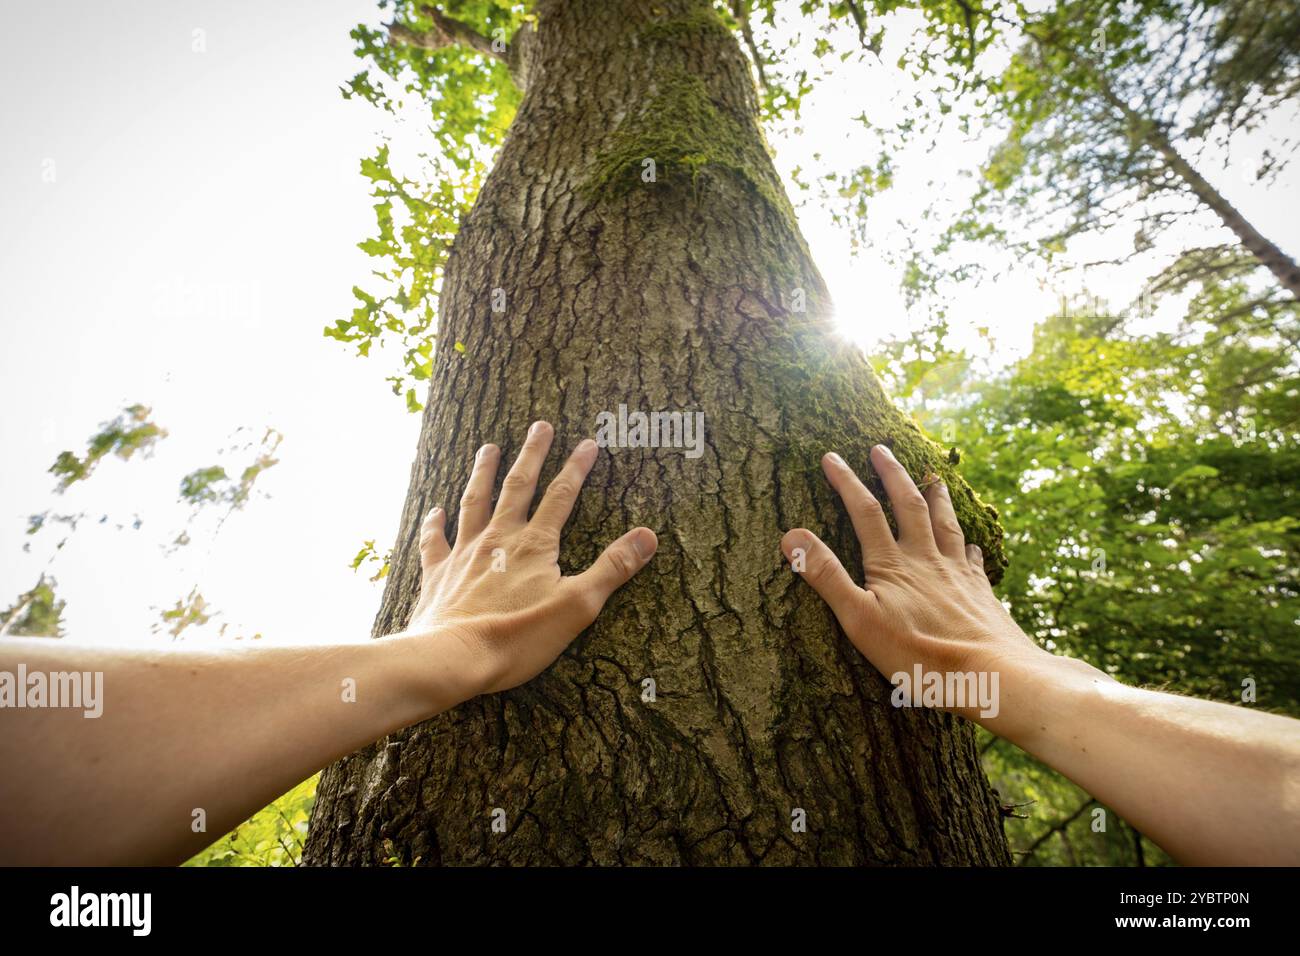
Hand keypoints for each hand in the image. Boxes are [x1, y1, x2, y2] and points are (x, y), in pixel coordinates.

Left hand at [404, 420, 657, 700]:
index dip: (576, 468)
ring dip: (482, 473)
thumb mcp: (578, 605)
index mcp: (534, 545)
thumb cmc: (518, 636)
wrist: (453, 658)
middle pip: (517, 487)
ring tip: (488, 448)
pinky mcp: (438, 575)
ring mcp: (464, 554)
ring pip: (474, 502)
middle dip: (531, 455)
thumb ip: (612, 568)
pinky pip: (434, 541)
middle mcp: (498, 538)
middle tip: (540, 425)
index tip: (588, 442)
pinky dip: (434, 524)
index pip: (561, 496)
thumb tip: (648, 536)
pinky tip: (435, 511)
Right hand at [780, 444, 1047, 725]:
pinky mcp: (980, 594)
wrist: (993, 674)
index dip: (846, 481)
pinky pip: (973, 558)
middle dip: (892, 474)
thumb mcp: (860, 620)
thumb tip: (790, 536)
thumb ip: (826, 576)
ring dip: (936, 497)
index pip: (864, 512)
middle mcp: (927, 559)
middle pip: (909, 505)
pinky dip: (969, 544)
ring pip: (946, 523)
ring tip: (934, 477)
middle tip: (881, 449)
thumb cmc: (920, 655)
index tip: (830, 456)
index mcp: (893, 565)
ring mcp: (958, 574)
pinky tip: (971, 543)